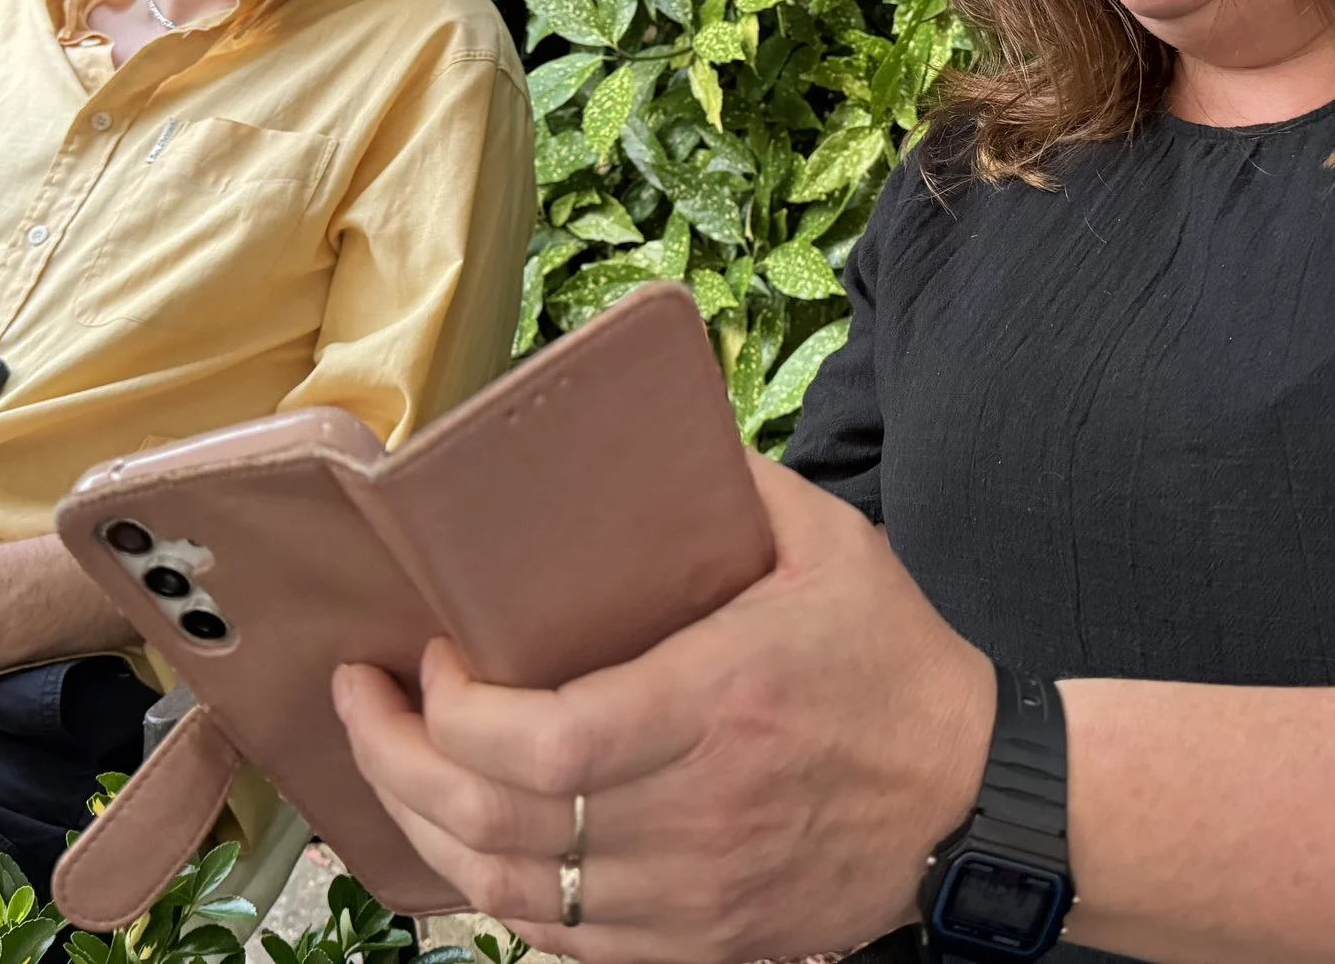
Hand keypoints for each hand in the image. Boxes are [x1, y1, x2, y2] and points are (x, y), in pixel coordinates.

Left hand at [333, 454, 997, 963]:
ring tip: (391, 763)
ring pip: (513, 893)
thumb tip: (646, 422)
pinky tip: (463, 838)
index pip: (544, 747)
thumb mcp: (828, 543)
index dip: (453, 715)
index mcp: (718, 708)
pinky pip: (562, 939)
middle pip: (498, 825)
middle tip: (361, 699)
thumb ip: (731, 482)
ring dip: (425, 830)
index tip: (426, 654)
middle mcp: (696, 816)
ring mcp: (695, 895)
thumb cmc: (893, 659)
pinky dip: (493, 894)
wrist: (972, 800)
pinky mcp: (702, 942)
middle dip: (396, 762)